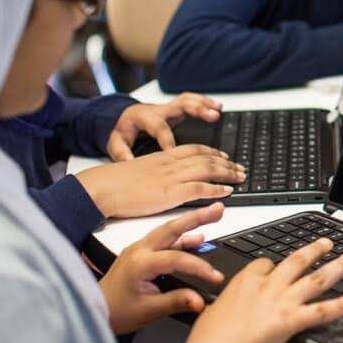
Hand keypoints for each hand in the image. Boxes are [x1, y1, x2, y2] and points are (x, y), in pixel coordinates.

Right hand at [76, 144, 243, 217]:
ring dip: (228, 173)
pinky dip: (217, 189)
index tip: (225, 157)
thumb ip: (157, 171)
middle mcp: (170, 163)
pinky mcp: (170, 192)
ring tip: (241, 178)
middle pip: (206, 158)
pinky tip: (228, 191)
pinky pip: (200, 188)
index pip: (195, 149)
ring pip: (208, 170)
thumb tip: (166, 179)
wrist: (102, 187)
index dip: (213, 153)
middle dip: (227, 163)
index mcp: (162, 156)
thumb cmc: (115, 183)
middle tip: (240, 168)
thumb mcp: (140, 171)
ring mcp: (171, 177)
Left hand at [100, 204, 226, 334]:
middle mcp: (139, 250)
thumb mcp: (149, 311)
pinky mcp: (141, 252)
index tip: (215, 277)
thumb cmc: (116, 311)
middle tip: (219, 209)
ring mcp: (139, 248)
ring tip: (213, 213)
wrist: (95, 309)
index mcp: (140, 263)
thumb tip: (200, 300)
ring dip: (191, 221)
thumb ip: (177, 302)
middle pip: (172, 228)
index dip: (199, 267)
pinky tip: (197, 236)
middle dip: (198, 217)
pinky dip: (182, 235)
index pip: (177, 259)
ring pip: (169, 229)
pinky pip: (165, 239)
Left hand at [107, 93, 223, 160]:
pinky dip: (205, 102)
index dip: (168, 141)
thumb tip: (129, 162)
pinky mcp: (175, 109)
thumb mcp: (116, 142)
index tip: (175, 152)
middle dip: (197, 110)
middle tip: (213, 116)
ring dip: (204, 104)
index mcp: (144, 117)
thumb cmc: (124, 131)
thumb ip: (121, 152)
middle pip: (180, 105)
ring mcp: (168, 108)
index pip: (160, 128)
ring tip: (218, 111)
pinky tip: (218, 107)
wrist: (124, 119)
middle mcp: (159, 109)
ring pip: (188, 101)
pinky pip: (192, 101)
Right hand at [186, 239, 342, 342]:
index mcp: (245, 281)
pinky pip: (324, 310)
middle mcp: (268, 286)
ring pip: (318, 278)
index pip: (264, 264)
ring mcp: (283, 302)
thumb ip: (225, 306)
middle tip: (328, 242)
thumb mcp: (211, 312)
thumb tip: (223, 310)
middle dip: (315, 250)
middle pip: (297, 261)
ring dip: (341, 264)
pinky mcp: (292, 320)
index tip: (277, 265)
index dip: (273, 265)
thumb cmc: (207, 339)